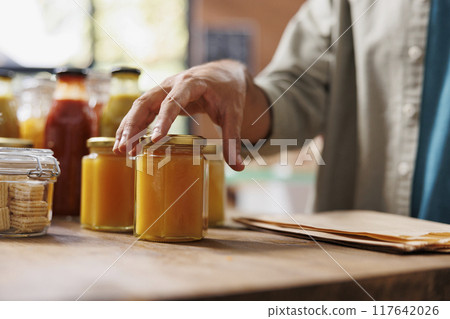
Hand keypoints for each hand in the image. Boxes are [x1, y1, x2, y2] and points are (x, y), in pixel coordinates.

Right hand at [114, 60, 249, 170]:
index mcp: (191, 84)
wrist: (224, 73)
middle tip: (126, 149)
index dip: (163, 120)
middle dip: (133, 125)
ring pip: (139, 106)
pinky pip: (142, 110)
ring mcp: (163, 89)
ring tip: (121, 150)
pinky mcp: (161, 98)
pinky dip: (133, 125)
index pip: (173, 101)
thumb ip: (233, 140)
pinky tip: (125, 142)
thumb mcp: (234, 114)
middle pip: (146, 102)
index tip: (154, 140)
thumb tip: (238, 168)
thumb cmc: (229, 91)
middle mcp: (172, 84)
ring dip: (128, 127)